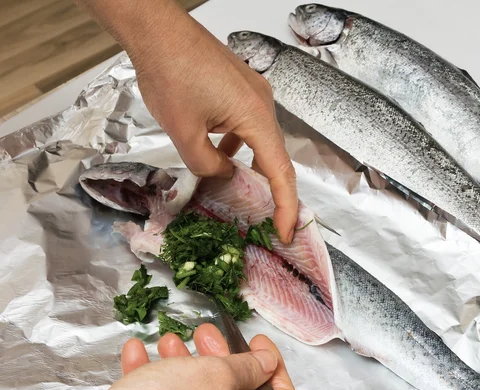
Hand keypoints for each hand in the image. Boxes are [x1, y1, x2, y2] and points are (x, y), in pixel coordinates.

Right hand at [0, 324, 297, 389]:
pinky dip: (154, 379)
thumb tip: (267, 364)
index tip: (257, 342)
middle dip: (219, 355)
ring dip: (184, 362)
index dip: (274, 365)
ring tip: (169, 338)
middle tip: (207, 333)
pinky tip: (137, 353)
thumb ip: (248, 367)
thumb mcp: (217, 374)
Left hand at [73, 0, 298, 242]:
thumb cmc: (169, 76)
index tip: (285, 232)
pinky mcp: (242, 87)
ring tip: (238, 188)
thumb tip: (224, 173)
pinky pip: (248, 123)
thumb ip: (207, 166)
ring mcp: (255, 92)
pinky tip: (220, 150)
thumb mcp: (184, 133)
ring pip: (260, 140)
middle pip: (275, 156)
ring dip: (252, 165)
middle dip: (270, 190)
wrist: (158, 31)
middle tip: (266, 219)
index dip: (286, 206)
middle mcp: (263, 104)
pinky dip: (239, 144)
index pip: (280, 172)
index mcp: (255, 117)